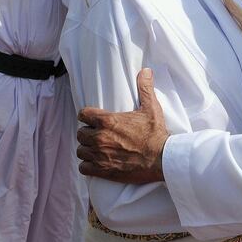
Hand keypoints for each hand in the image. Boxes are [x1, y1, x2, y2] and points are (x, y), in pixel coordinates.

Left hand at [77, 68, 168, 182]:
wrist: (161, 159)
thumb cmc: (155, 134)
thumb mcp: (151, 108)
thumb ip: (145, 88)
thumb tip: (145, 71)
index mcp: (108, 121)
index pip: (83, 114)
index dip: (87, 116)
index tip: (92, 119)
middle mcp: (100, 137)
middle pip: (80, 133)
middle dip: (87, 133)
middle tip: (97, 134)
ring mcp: (99, 155)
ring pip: (80, 150)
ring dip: (87, 149)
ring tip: (96, 148)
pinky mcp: (102, 170)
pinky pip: (83, 167)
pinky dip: (87, 165)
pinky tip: (95, 162)